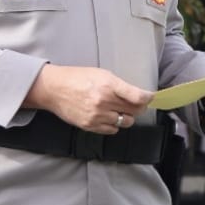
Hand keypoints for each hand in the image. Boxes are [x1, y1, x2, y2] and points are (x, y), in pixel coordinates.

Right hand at [24, 64, 151, 133]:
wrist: (55, 89)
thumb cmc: (77, 78)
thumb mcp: (101, 74)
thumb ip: (119, 85)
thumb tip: (138, 95)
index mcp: (108, 85)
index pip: (137, 97)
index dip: (147, 98)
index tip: (150, 97)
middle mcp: (104, 101)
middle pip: (134, 111)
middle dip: (138, 107)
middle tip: (135, 103)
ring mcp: (97, 115)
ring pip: (125, 122)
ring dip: (126, 116)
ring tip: (119, 109)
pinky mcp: (90, 126)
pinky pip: (112, 130)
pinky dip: (114, 124)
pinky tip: (108, 116)